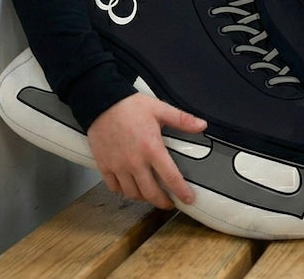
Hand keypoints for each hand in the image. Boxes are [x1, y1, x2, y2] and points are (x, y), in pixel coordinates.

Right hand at [87, 93, 206, 207]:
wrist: (102, 102)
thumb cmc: (130, 106)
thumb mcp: (160, 109)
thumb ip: (182, 119)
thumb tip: (202, 125)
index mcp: (152, 148)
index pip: (170, 177)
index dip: (181, 191)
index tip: (188, 199)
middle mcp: (135, 162)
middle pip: (151, 192)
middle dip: (163, 201)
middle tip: (169, 202)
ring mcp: (118, 166)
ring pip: (132, 193)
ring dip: (144, 197)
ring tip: (151, 194)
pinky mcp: (104, 166)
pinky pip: (114, 187)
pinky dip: (123, 191)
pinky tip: (130, 186)